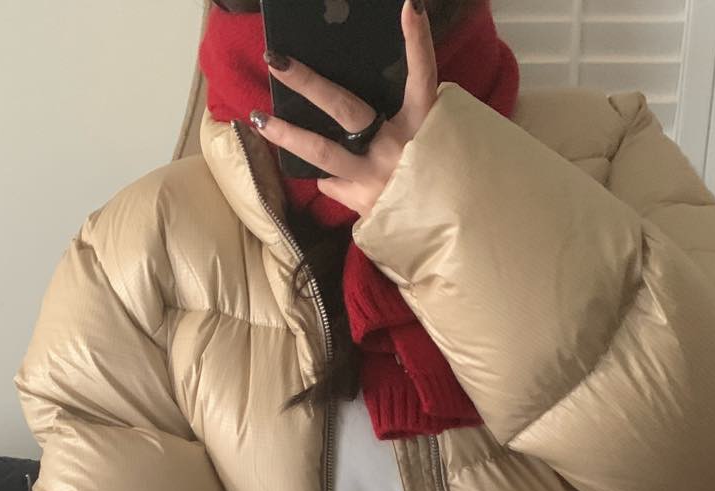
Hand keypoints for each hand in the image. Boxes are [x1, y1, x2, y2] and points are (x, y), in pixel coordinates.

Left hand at [249, 0, 437, 218]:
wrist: (456, 242)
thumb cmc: (446, 188)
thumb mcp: (440, 147)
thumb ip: (412, 124)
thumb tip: (368, 118)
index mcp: (426, 126)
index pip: (424, 75)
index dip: (417, 41)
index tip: (410, 7)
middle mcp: (398, 148)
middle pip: (346, 109)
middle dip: (307, 82)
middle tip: (277, 60)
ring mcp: (376, 179)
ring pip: (323, 153)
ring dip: (287, 134)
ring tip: (258, 118)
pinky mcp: (364, 206)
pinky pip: (336, 184)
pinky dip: (333, 179)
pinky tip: (335, 179)